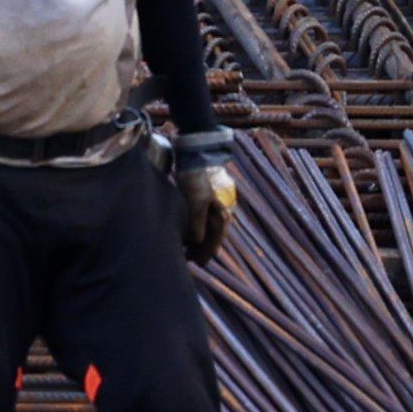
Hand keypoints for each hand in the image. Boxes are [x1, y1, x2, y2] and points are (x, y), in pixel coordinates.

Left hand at [174, 129, 238, 261]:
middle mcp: (225, 208)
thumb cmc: (197, 175)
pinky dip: (197, 222)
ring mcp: (218, 198)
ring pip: (209, 223)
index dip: (204, 254)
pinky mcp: (210, 189)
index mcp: (224, 213)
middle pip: (213, 234)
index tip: (194, 264)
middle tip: (188, 257)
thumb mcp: (196, 202)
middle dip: (202, 247)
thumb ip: (197, 225)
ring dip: (199, 235)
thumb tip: (195, 243)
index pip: (215, 241)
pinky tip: (188, 224)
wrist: (197, 147)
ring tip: (186, 244)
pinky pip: (205, 213)